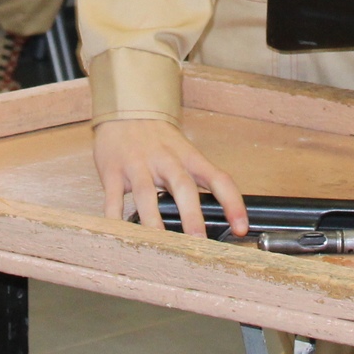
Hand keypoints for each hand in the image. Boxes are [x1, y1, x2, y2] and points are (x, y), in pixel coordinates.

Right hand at [94, 118, 247, 238]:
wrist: (126, 109)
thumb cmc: (159, 138)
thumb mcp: (185, 152)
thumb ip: (198, 180)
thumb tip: (220, 215)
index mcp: (189, 158)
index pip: (218, 179)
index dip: (232, 203)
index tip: (241, 228)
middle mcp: (166, 161)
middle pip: (182, 186)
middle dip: (192, 216)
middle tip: (198, 242)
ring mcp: (137, 165)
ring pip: (146, 193)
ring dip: (152, 220)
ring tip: (157, 244)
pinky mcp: (112, 171)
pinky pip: (112, 197)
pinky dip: (113, 217)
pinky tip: (116, 234)